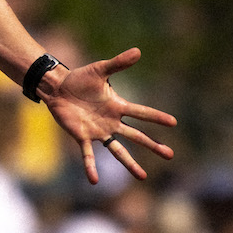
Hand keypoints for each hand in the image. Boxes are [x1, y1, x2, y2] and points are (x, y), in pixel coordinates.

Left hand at [41, 47, 176, 182]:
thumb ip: (118, 63)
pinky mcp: (82, 136)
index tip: (173, 123)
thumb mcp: (100, 70)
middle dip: (153, 145)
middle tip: (170, 155)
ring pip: (118, 150)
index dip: (156, 117)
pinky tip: (94, 181)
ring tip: (142, 177)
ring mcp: (98, 131)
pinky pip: (88, 154)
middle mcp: (112, 122)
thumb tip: (138, 51)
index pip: (142, 113)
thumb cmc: (80, 78)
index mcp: (118, 106)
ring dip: (130, 163)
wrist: (59, 88)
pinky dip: (90, 167)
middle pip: (137, 136)